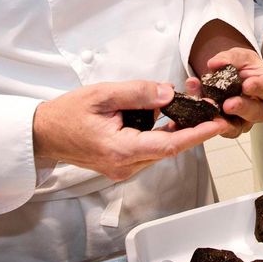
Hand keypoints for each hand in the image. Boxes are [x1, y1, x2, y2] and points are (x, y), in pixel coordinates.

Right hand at [32, 81, 229, 180]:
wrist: (44, 133)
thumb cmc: (68, 113)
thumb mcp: (103, 94)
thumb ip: (138, 93)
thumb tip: (168, 93)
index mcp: (120, 150)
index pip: (168, 146)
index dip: (197, 135)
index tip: (218, 124)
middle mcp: (124, 165)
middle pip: (168, 148)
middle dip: (191, 128)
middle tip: (211, 107)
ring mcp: (123, 168)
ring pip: (160, 149)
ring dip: (177, 130)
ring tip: (194, 108)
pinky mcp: (121, 164)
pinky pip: (149, 149)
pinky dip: (162, 133)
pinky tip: (169, 116)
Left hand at [188, 46, 262, 137]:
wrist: (233, 75)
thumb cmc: (242, 66)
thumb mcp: (239, 56)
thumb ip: (229, 59)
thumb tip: (214, 64)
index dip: (260, 88)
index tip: (246, 84)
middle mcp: (260, 108)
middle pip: (257, 113)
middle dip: (242, 108)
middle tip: (229, 104)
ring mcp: (244, 121)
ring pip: (237, 127)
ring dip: (222, 121)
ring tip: (209, 109)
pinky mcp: (227, 127)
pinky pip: (217, 129)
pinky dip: (205, 121)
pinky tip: (194, 110)